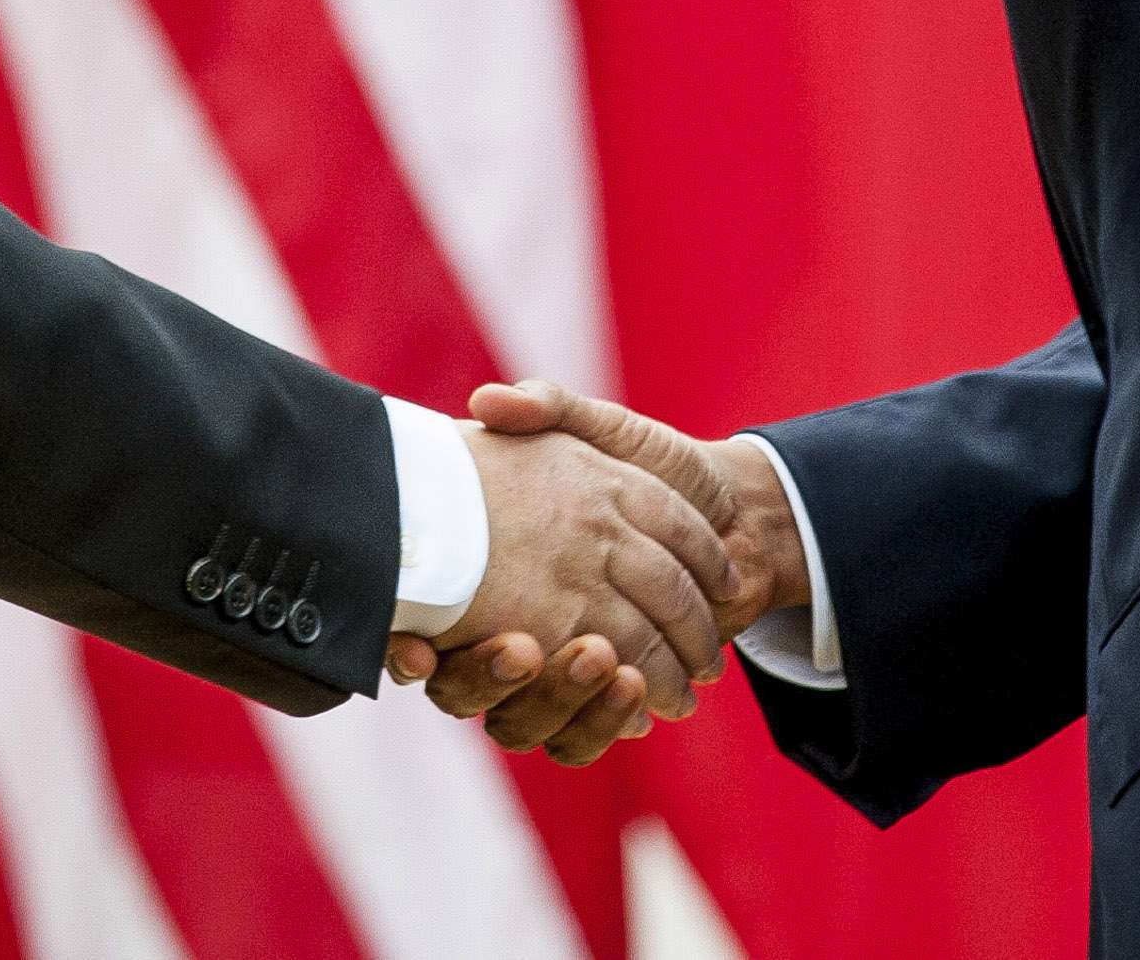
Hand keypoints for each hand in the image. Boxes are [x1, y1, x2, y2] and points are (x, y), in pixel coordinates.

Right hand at [385, 385, 808, 761]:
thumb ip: (543, 406)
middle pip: (471, 684)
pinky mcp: (602, 695)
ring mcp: (553, 666)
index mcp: (484, 568)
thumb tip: (489, 403)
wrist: (730, 513)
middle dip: (491, 677)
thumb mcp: (588, 424)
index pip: (426, 624)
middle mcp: (506, 627)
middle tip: (522, 649)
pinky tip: (637, 697)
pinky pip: (582, 736)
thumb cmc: (645, 461)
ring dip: (561, 698)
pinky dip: (608, 719)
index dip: (409, 645)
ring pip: (526, 720)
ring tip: (603, 662)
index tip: (413, 645)